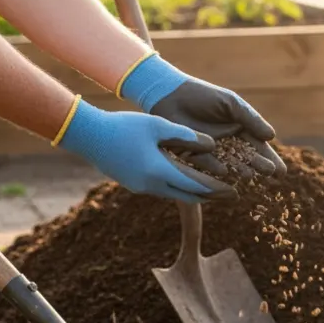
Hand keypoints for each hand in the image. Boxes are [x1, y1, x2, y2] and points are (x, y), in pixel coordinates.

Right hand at [55, 98, 234, 203]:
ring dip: (195, 193)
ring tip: (214, 189)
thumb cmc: (123, 126)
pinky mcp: (134, 185)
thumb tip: (212, 145)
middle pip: (189, 196)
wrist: (88, 136)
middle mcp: (152, 185)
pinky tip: (188, 181)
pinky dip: (179, 187)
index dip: (218, 190)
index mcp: (160, 171)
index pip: (196, 186)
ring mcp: (141, 187)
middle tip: (231, 196)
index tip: (235, 192)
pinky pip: (163, 189)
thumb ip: (186, 136)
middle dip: (211, 197)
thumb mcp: (158, 125)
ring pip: (176, 194)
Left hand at [117, 54, 285, 179]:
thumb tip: (271, 136)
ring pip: (229, 164)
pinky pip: (206, 164)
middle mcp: (228, 144)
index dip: (270, 158)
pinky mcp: (193, 156)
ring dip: (239, 170)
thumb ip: (251, 119)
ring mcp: (212, 151)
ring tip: (249, 174)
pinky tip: (224, 170)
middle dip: (259, 166)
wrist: (170, 94)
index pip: (259, 147)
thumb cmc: (203, 96)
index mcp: (240, 131)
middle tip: (270, 172)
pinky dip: (214, 167)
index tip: (281, 170)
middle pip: (248, 158)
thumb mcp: (231, 104)